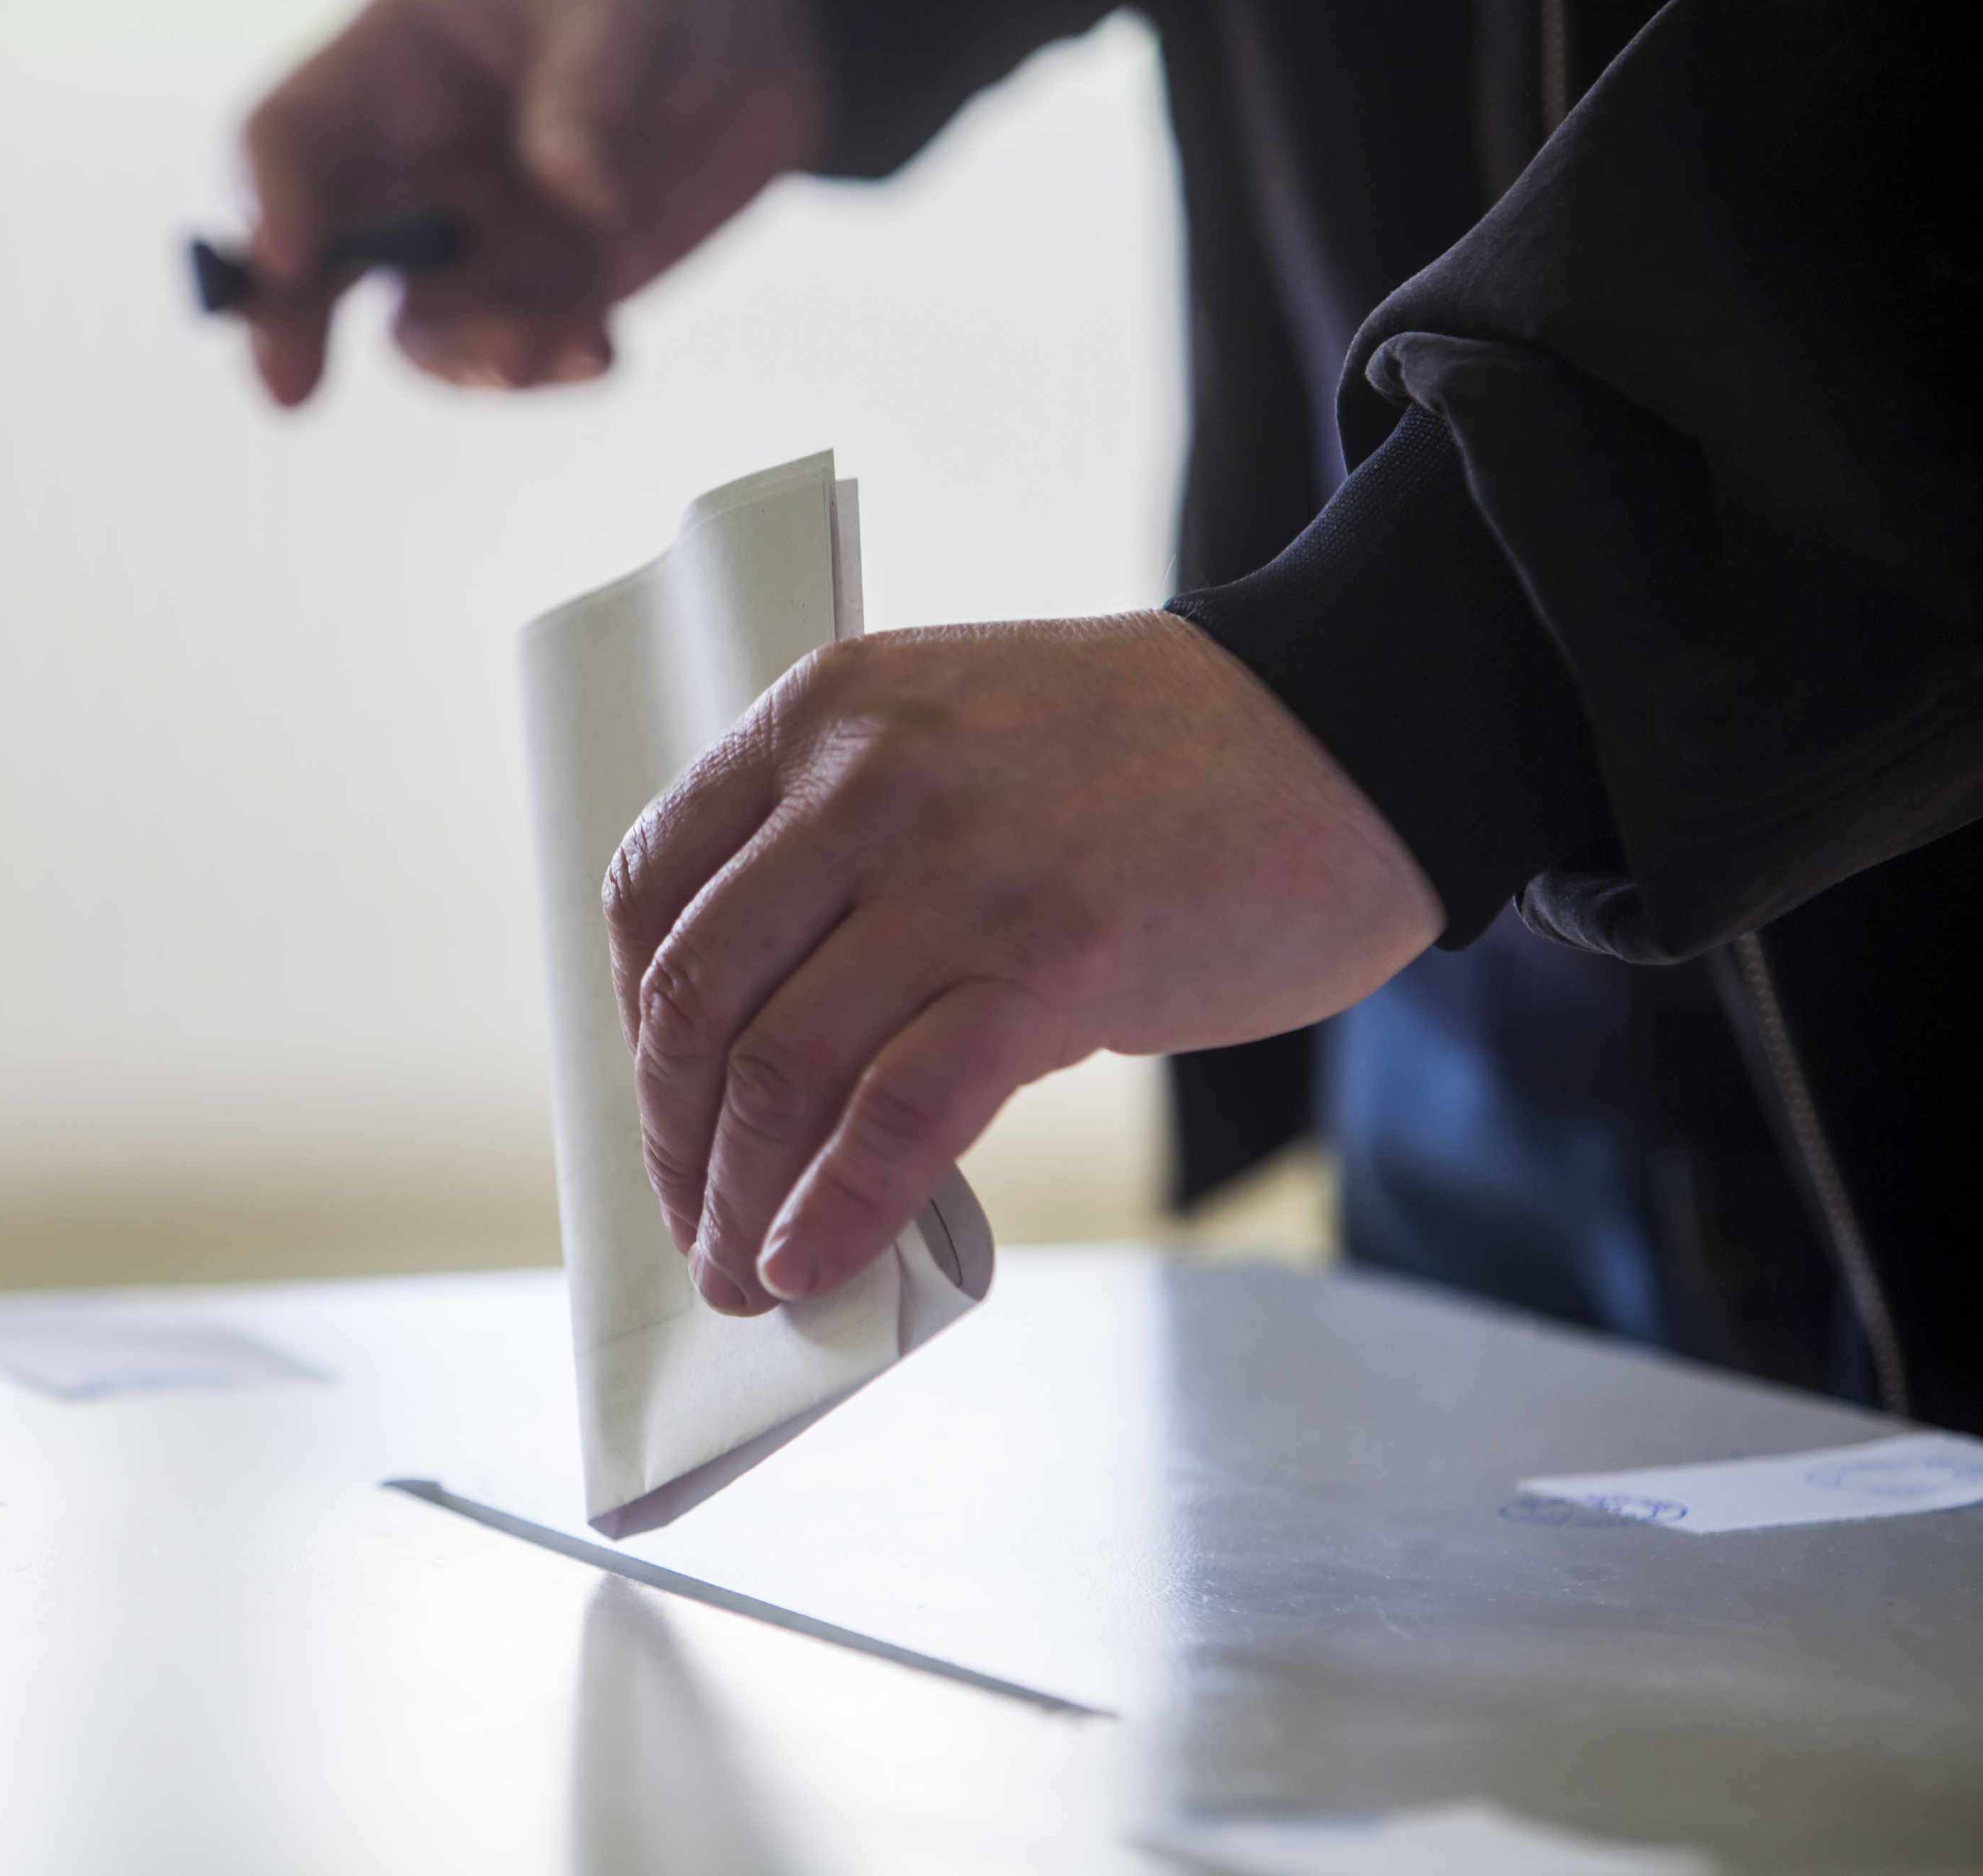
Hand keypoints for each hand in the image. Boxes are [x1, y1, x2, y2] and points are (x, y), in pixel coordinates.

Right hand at [237, 0, 823, 404]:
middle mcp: (414, 160)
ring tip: (544, 354)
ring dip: (467, 359)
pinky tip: (603, 352)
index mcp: (395, 61)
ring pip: (422, 326)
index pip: (291, 133)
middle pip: (314, 253)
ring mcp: (476, 234)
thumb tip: (573, 198)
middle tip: (290, 389)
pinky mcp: (548, 287)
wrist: (767, 18)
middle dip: (291, 324)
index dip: (267, 197)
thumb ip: (587, 94)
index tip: (283, 262)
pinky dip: (551, 368)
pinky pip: (520, 352)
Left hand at [605, 613, 1441, 1314]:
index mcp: (823, 713)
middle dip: (673, 1137)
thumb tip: (764, 1045)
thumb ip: (848, 855)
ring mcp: (958, 870)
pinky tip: (811, 1265)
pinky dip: (835, 1209)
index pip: (652, 888)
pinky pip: (899, 1116)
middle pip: (698, 994)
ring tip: (740, 1273)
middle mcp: (867, 780)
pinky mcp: (1054, 960)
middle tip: (690, 1222)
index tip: (659, 1105)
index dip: (633, 1022)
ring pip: (780, 1066)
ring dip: (737, 1198)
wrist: (1353, 729)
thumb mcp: (954, 747)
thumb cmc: (1155, 760)